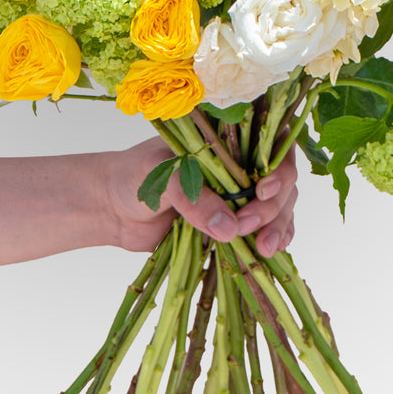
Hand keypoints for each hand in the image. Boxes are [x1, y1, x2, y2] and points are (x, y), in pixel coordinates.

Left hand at [103, 137, 297, 255]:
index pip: (271, 145)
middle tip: (246, 225)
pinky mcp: (232, 224)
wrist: (111, 208)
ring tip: (264, 248)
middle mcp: (240, 165)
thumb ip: (195, 198)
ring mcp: (239, 195)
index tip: (264, 190)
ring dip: (277, 228)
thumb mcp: (162, 177)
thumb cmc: (133, 175)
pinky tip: (269, 252)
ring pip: (278, 208)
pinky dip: (271, 241)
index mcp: (226, 140)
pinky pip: (262, 231)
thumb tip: (230, 228)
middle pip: (281, 181)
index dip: (278, 166)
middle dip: (272, 207)